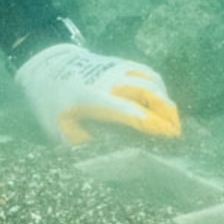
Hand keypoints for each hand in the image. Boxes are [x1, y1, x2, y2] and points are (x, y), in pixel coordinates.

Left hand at [15, 39, 180, 144]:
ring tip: (171, 121)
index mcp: (93, 97)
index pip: (129, 110)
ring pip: (152, 80)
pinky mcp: (121, 63)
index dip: (151, 123)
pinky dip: (159, 88)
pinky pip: (147, 73)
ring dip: (165, 99)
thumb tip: (101, 160)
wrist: (47, 64)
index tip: (169, 135)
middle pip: (148, 91)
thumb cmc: (52, 101)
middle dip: (167, 112)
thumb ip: (79, 144)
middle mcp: (109, 80)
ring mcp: (117, 68)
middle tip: (176, 133)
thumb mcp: (57, 127)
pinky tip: (161, 102)